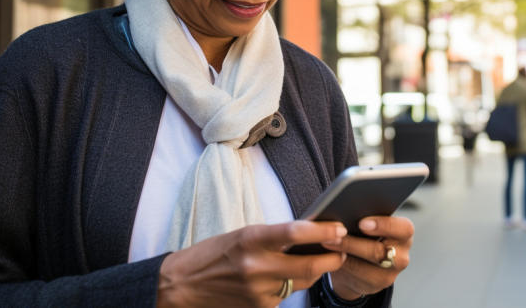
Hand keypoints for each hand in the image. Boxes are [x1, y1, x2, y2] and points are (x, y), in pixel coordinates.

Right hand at [157, 221, 346, 307]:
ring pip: (301, 282)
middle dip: (332, 259)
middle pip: (309, 265)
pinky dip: (288, 287)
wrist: (183, 286)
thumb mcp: (242, 235)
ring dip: (313, 272)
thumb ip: (274, 237)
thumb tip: (310, 234)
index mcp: (251, 239)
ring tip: (319, 260)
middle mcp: (256, 266)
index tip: (339, 228)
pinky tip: (280, 279)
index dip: (322, 230)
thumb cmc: (214, 254)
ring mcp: (258, 291)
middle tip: (342, 250)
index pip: (295, 232)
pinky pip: (285, 297)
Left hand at [322, 216, 414, 300]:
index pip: (403, 228)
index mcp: (404, 233)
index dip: (383, 225)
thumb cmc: (366, 233)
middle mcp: (402, 255)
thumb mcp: (370, 223)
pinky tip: (328, 255)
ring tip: (327, 243)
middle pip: (380, 251)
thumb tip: (346, 207)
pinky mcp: (376, 285)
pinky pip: (356, 276)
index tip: (362, 223)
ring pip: (365, 267)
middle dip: (354, 242)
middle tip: (336, 234)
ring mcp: (390, 274)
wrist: (363, 260)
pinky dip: (341, 265)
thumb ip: (366, 215)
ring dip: (344, 254)